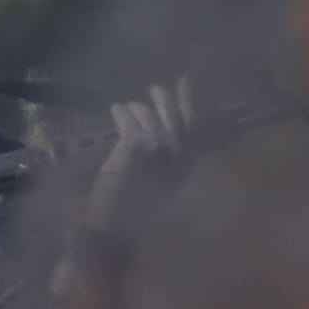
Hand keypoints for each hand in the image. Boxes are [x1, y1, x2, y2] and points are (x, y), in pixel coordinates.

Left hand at [85, 76, 194, 232]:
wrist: (114, 227)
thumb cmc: (134, 212)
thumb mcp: (159, 184)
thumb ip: (164, 158)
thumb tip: (159, 130)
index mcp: (186, 165)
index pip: (194, 125)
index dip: (189, 101)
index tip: (185, 81)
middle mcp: (178, 154)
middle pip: (174, 115)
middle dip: (164, 99)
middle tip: (156, 88)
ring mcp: (158, 147)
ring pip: (148, 114)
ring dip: (136, 109)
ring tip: (128, 106)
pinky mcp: (136, 144)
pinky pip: (129, 120)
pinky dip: (121, 113)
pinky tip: (115, 109)